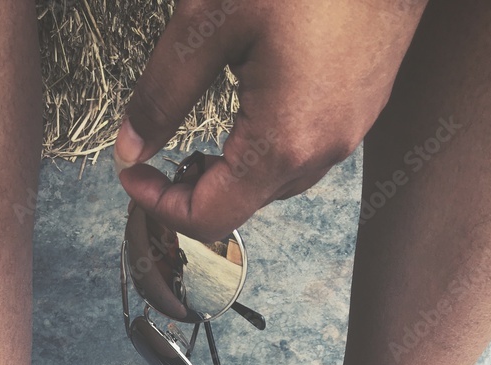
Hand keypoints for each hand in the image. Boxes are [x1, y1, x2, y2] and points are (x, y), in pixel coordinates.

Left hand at [114, 0, 427, 240]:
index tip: (132, 173)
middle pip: (240, 207)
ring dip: (227, 173)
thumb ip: (163, 92)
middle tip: (157, 155)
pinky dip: (261, 151)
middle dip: (190, 190)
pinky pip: (301, 155)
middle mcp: (319, 153)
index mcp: (282, 143)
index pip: (208, 216)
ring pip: (271, 185)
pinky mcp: (359, 113)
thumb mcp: (211, 21)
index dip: (159, 204)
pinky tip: (247, 113)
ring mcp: (346, 136)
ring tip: (199, 136)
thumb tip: (131, 147)